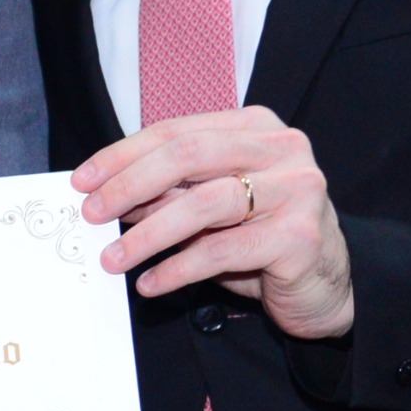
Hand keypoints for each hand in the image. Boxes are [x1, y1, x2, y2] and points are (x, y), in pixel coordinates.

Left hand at [75, 107, 353, 338]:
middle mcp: (282, 148)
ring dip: (148, 233)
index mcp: (256, 127)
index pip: (176, 132)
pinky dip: (178, 268)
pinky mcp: (301, 236)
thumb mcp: (213, 206)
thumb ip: (172, 191)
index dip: (123, 155)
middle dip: (129, 185)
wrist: (327, 283)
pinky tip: (151, 283)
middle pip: (188, 156)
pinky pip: (223, 250)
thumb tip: (106, 196)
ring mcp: (297, 189)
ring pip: (205, 203)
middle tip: (93, 215)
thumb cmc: (262, 239)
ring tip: (113, 258)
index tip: (83, 181)